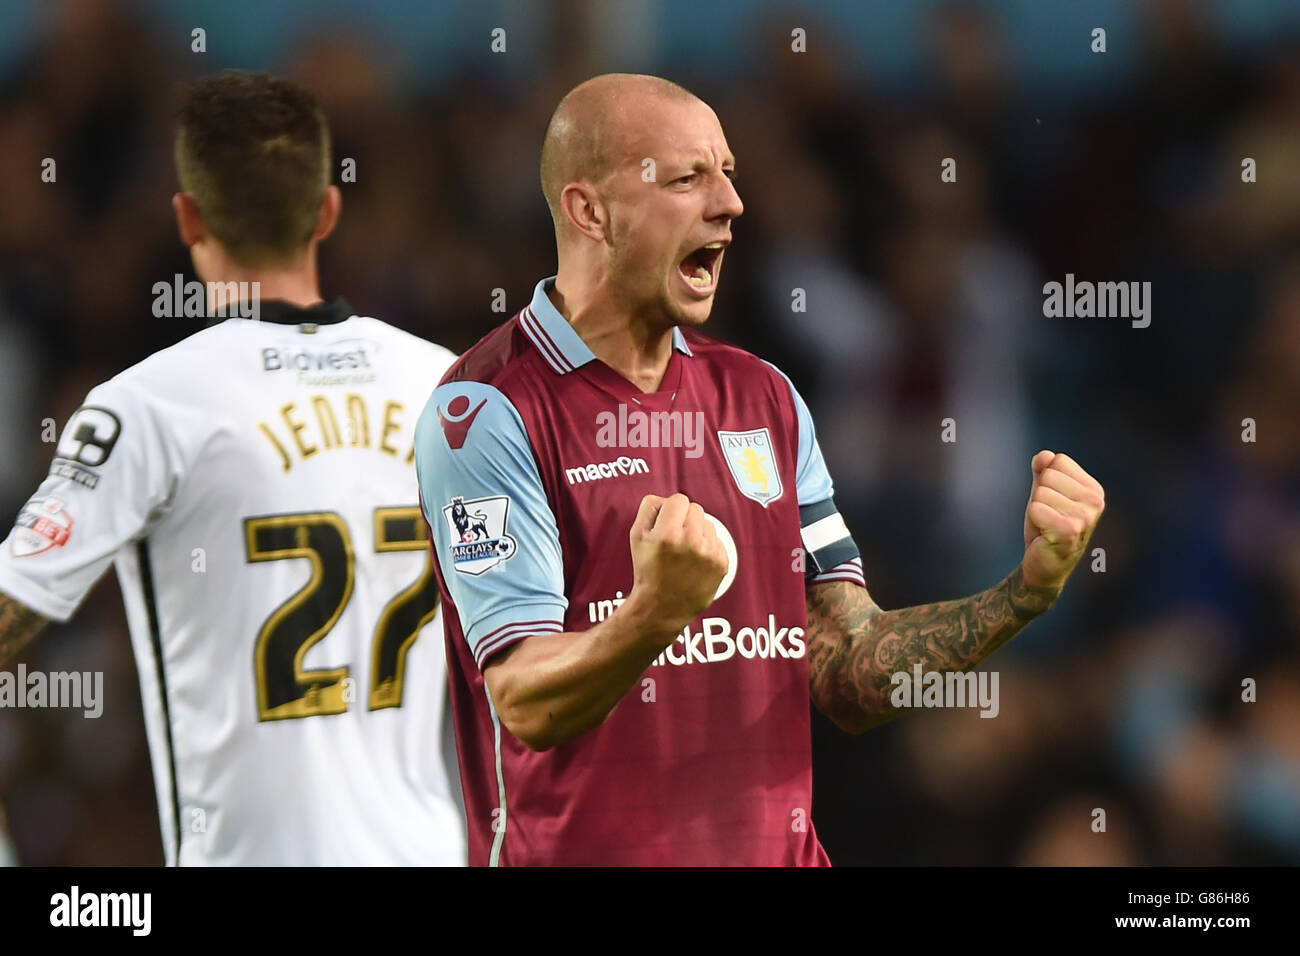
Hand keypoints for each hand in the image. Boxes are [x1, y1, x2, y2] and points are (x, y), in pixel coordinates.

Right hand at [627, 493, 727, 632]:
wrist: (663, 607)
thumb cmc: (648, 570)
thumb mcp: (636, 536)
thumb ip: (649, 508)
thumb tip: (665, 498)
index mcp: (668, 533)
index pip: (679, 499)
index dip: (671, 510)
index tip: (667, 523)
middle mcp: (691, 542)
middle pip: (696, 508)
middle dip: (685, 519)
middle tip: (674, 539)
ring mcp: (709, 554)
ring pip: (708, 524)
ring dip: (697, 532)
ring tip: (685, 552)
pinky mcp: (721, 563)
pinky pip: (717, 540)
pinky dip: (708, 547)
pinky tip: (695, 561)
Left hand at [1021, 451, 1104, 591]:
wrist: (1044, 565)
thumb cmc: (1045, 527)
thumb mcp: (1044, 493)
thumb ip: (1043, 470)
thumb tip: (1045, 456)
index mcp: (1093, 489)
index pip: (1058, 460)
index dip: (1045, 480)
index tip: (1052, 502)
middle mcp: (1095, 501)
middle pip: (1048, 475)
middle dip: (1039, 496)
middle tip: (1047, 517)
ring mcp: (1085, 517)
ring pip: (1040, 492)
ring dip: (1036, 510)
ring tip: (1046, 527)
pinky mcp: (1069, 530)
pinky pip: (1036, 508)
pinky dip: (1034, 521)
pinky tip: (1044, 536)